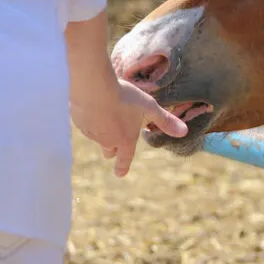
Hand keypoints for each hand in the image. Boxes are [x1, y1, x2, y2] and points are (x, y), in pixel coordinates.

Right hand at [70, 78, 187, 176]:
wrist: (93, 89)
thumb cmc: (125, 99)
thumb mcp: (150, 108)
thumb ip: (165, 120)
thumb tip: (184, 132)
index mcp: (125, 140)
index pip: (125, 157)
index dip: (123, 166)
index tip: (120, 174)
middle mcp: (107, 140)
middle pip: (109, 149)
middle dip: (111, 151)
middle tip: (110, 154)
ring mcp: (90, 132)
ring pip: (97, 136)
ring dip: (101, 131)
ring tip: (105, 117)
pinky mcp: (78, 121)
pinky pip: (86, 123)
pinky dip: (90, 119)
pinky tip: (93, 107)